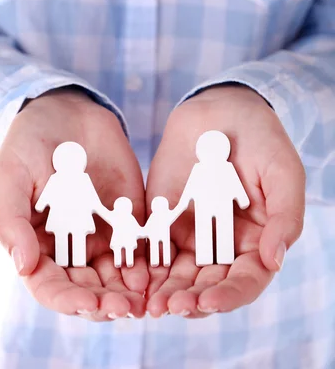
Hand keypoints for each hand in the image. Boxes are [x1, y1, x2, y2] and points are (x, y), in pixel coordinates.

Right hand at [0, 88, 147, 320]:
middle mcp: (71, 247)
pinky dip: (150, 261)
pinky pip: (141, 245)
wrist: (66, 112)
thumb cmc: (27, 144)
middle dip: (105, 302)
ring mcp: (102, 233)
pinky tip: (159, 268)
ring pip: (117, 275)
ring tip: (146, 298)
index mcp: (37, 244)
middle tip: (125, 308)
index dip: (68, 300)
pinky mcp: (128, 217)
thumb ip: (12, 220)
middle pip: (88, 288)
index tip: (87, 303)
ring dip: (131, 291)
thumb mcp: (11, 177)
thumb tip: (23, 266)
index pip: (51, 286)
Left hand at [145, 85, 304, 317]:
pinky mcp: (163, 218)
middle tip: (170, 307)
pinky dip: (142, 265)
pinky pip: (152, 247)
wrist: (221, 108)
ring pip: (177, 274)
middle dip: (190, 299)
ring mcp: (191, 233)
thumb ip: (285, 216)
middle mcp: (223, 245)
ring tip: (149, 303)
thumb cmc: (262, 139)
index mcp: (257, 241)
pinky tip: (132, 275)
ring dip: (164, 292)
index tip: (207, 300)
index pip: (246, 280)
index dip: (229, 296)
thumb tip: (274, 261)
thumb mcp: (283, 172)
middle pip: (208, 285)